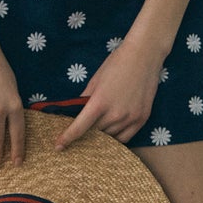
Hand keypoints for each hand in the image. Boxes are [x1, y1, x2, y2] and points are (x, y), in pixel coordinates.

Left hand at [53, 33, 167, 149]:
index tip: (58, 147)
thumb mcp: (95, 80)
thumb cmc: (117, 63)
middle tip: (79, 133)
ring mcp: (130, 118)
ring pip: (110, 138)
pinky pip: (126, 138)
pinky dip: (116, 138)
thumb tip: (75, 113)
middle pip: (94, 134)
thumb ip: (85, 99)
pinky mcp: (142, 119)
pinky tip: (110, 133)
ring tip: (96, 132)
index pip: (79, 128)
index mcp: (99, 102)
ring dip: (101, 136)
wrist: (144, 55)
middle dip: (85, 134)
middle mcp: (115, 114)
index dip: (67, 138)